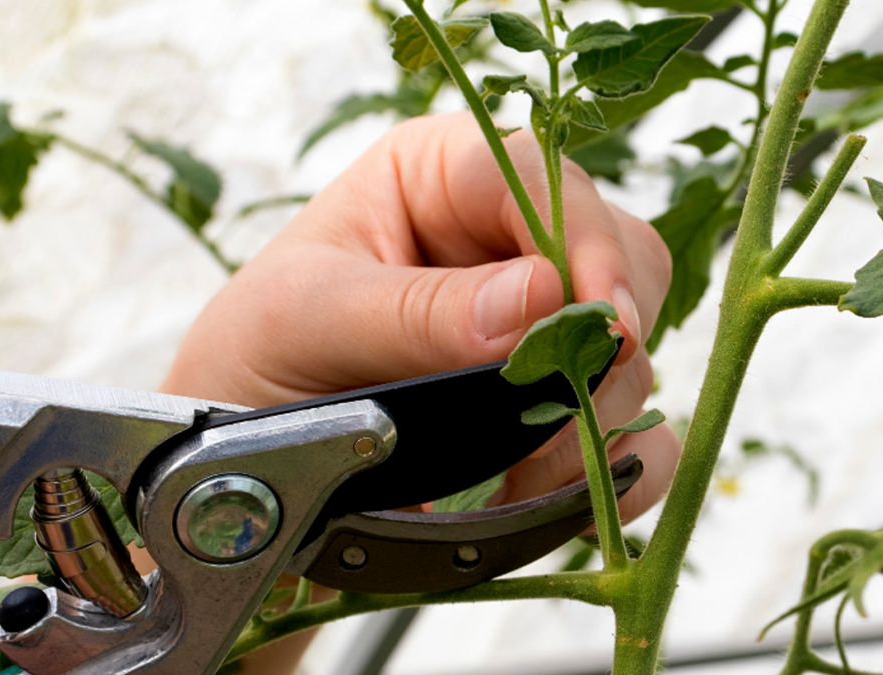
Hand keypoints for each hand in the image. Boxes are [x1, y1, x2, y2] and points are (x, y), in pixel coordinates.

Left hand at [163, 112, 677, 521]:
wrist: (245, 468)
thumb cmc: (256, 360)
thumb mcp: (307, 321)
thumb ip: (417, 313)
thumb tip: (540, 300)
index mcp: (444, 178)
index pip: (545, 176)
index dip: (587, 244)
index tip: (602, 323)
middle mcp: (508, 241)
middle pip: (622, 258)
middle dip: (598, 345)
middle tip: (557, 410)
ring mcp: (544, 329)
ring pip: (637, 349)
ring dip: (596, 419)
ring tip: (518, 471)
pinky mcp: (560, 405)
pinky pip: (638, 430)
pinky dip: (619, 469)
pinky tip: (554, 493)